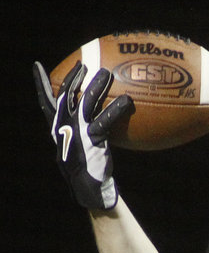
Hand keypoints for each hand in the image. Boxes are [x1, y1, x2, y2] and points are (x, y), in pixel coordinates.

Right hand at [33, 60, 133, 209]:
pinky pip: (105, 119)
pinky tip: (128, 101)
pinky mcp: (92, 139)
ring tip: (107, 73)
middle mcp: (64, 126)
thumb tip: (95, 119)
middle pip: (66, 94)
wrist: (89, 188)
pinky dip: (117, 108)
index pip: (45, 101)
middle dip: (74, 77)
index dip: (40, 83)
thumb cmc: (88, 167)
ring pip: (85, 101)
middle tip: (84, 64)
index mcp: (57, 127)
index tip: (36, 66)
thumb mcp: (80, 147)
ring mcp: (77, 131)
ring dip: (96, 85)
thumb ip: (82, 130)